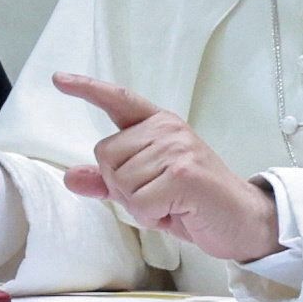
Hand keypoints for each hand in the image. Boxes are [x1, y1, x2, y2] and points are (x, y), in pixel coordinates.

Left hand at [55, 72, 279, 263]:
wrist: (244, 222)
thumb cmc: (194, 204)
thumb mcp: (146, 191)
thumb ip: (109, 182)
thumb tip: (70, 177)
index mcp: (158, 125)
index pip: (119, 100)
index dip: (87, 89)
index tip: (58, 79)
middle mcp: (167, 129)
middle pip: (105, 156)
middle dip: (123, 187)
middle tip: (158, 196)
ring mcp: (177, 148)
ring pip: (120, 182)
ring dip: (140, 206)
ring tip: (172, 203)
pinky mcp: (184, 173)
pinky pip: (139, 202)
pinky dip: (152, 217)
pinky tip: (177, 211)